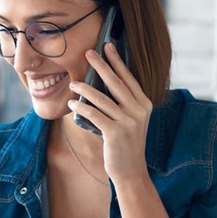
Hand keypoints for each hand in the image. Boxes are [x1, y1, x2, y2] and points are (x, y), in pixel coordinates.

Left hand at [68, 42, 152, 181]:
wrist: (131, 171)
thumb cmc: (126, 144)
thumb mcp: (131, 121)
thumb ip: (124, 104)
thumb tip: (104, 83)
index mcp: (144, 104)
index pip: (129, 78)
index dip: (118, 61)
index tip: (108, 46)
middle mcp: (138, 110)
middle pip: (116, 83)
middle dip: (101, 66)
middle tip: (88, 53)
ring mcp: (128, 122)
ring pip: (102, 98)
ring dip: (85, 89)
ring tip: (73, 83)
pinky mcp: (115, 133)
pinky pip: (94, 115)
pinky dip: (82, 107)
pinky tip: (72, 103)